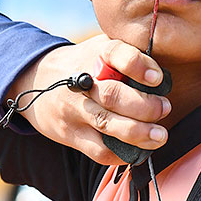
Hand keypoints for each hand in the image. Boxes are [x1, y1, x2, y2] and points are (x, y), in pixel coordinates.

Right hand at [7, 36, 170, 164]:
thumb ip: (131, 55)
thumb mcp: (103, 47)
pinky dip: (122, 154)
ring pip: (107, 125)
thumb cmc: (84, 63)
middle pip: (113, 95)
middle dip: (145, 107)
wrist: (35, 79)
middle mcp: (82, 81)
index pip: (116, 54)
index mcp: (96, 54)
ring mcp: (74, 110)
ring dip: (138, 133)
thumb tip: (165, 75)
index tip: (157, 78)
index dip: (139, 66)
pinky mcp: (70, 134)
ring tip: (159, 136)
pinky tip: (139, 150)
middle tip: (165, 109)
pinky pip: (99, 150)